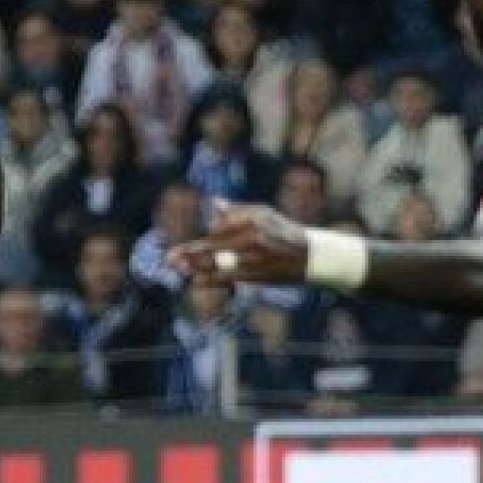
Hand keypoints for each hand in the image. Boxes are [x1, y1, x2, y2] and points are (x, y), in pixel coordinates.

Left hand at [168, 201, 309, 284]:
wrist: (312, 256)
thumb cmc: (286, 233)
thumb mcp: (266, 214)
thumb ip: (238, 211)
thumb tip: (215, 202)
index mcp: (253, 217)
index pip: (219, 227)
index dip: (202, 240)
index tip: (184, 249)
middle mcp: (252, 234)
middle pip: (213, 244)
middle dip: (190, 252)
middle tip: (170, 258)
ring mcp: (253, 255)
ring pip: (218, 261)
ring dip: (195, 266)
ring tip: (178, 268)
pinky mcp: (257, 273)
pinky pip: (228, 276)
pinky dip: (211, 278)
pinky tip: (195, 280)